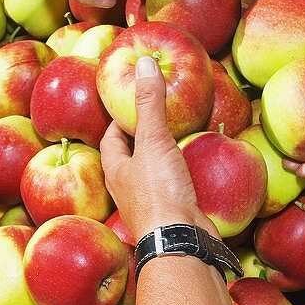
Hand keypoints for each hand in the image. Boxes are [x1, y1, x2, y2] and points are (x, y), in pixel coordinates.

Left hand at [100, 56, 214, 238]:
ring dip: (161, 155)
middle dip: (140, 136)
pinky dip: (181, 171)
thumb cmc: (158, 193)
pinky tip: (194, 163)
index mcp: (116, 169)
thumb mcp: (152, 142)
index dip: (118, 118)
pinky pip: (174, 184)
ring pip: (152, 171)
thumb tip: (144, 63)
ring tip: (176, 134)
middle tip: (155, 113)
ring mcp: (151, 201)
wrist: (181, 241)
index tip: (130, 101)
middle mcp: (129, 186)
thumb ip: (150, 104)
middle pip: (130, 155)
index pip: (110, 137)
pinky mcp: (173, 210)